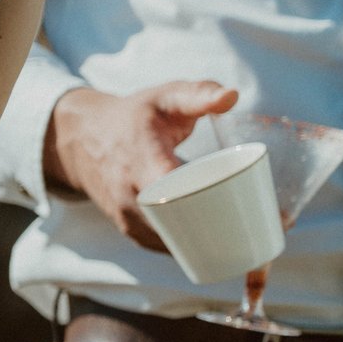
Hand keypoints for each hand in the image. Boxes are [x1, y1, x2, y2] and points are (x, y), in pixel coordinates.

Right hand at [44, 81, 237, 249]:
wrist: (82, 139)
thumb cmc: (132, 117)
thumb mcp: (163, 99)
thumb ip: (197, 94)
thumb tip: (232, 95)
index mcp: (141, 157)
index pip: (169, 186)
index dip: (202, 200)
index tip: (243, 205)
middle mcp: (130, 192)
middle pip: (179, 223)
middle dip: (219, 231)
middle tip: (261, 227)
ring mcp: (128, 216)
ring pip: (174, 242)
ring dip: (207, 243)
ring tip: (246, 238)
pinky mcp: (129, 230)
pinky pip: (164, 246)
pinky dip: (189, 247)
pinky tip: (215, 244)